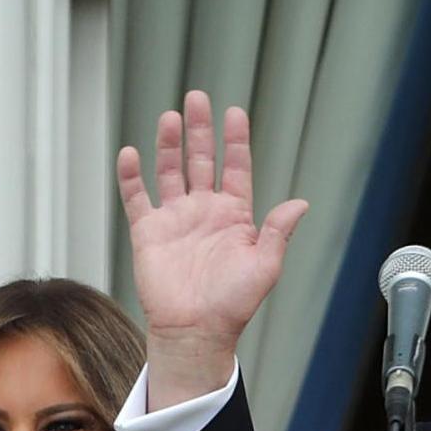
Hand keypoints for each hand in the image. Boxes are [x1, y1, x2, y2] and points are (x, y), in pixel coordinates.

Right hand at [116, 91, 307, 402]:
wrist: (196, 331)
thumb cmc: (233, 305)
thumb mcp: (265, 266)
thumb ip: (278, 231)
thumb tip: (300, 204)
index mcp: (234, 217)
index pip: (236, 169)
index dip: (236, 141)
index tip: (235, 113)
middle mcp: (204, 213)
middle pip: (201, 160)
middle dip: (200, 130)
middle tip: (197, 99)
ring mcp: (175, 220)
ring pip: (170, 171)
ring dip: (169, 144)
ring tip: (170, 117)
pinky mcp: (149, 233)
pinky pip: (137, 198)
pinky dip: (132, 177)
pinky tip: (131, 154)